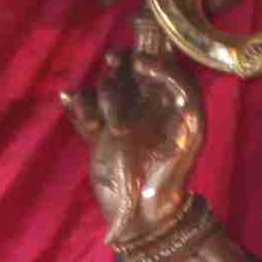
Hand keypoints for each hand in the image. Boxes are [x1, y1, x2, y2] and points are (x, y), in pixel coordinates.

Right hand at [65, 44, 207, 259]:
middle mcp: (144, 102)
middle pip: (125, 66)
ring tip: (115, 127)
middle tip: (115, 62)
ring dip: (105, 96)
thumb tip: (146, 63)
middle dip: (118, 62)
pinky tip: (71, 98)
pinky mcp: (97, 133)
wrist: (148, 211)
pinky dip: (77, 103)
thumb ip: (179, 87)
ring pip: (104, 87)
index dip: (148, 50)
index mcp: (169, 97)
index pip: (158, 58)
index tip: (142, 64)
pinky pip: (82, 108)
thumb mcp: (190, 124)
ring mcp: (119, 115)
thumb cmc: (175, 169)